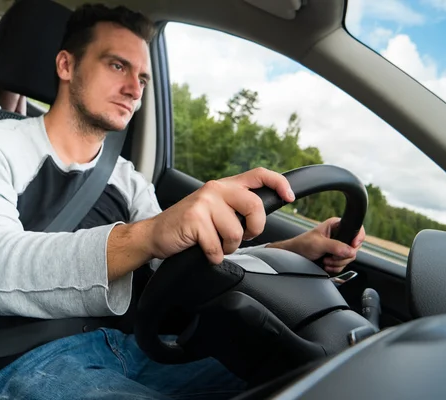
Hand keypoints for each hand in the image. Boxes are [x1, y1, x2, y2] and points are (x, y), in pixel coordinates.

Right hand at [147, 167, 294, 263]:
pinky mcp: (194, 219)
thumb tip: (262, 216)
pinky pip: (217, 247)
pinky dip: (213, 256)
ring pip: (236, 232)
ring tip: (214, 244)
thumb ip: (236, 207)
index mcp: (225, 186)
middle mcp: (216, 189)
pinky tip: (202, 250)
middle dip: (254, 229)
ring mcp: (204, 202)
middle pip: (254, 207)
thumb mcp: (215, 210)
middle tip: (241, 237)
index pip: (259, 175)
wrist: (156, 234)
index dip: (279, 183)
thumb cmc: (189, 226)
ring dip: (228, 247)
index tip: (289, 197)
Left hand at [268, 217, 365, 273]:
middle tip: (330, 256)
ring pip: (349, 258)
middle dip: (342, 256)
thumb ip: (335, 246)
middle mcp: (339, 235)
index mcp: (336, 225)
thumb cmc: (302, 244)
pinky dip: (335, 267)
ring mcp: (339, 247)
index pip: (357, 230)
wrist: (294, 256)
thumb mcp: (319, 244)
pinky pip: (343, 265)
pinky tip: (326, 265)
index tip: (353, 246)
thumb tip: (350, 250)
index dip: (357, 239)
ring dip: (337, 263)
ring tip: (325, 260)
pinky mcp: (336, 257)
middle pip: (354, 248)